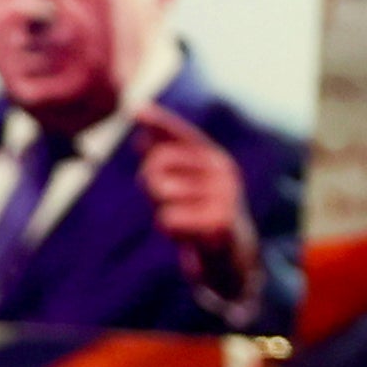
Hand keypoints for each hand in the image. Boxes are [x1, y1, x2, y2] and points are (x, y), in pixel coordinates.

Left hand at [125, 102, 263, 302]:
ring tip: (183, 220)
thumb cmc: (201, 216)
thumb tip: (140, 135)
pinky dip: (171, 229)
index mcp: (214, 158)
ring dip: (162, 210)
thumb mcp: (186, 186)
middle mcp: (223, 171)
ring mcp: (224, 195)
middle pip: (159, 162)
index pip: (181, 134)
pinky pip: (169, 218)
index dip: (158, 121)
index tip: (133, 109)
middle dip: (149, 183)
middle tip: (164, 202)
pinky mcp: (220, 222)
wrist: (232, 257)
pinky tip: (188, 235)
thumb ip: (167, 162)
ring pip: (162, 193)